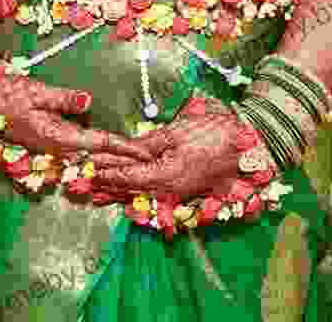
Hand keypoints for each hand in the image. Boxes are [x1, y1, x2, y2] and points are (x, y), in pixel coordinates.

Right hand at [0, 74, 152, 160]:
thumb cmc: (5, 95)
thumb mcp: (34, 91)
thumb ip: (62, 99)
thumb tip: (87, 101)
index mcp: (57, 136)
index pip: (98, 143)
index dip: (122, 147)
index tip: (143, 152)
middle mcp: (57, 148)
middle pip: (98, 157)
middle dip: (124, 161)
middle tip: (149, 163)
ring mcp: (52, 150)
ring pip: (89, 161)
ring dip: (111, 164)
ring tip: (134, 167)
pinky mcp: (48, 147)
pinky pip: (77, 158)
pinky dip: (95, 160)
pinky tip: (106, 163)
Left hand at [89, 97, 260, 200]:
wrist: (250, 144)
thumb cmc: (213, 133)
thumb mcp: (176, 132)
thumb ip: (147, 145)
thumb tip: (123, 151)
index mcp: (165, 176)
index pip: (127, 177)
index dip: (105, 174)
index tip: (86, 171)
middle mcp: (169, 190)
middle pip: (130, 191)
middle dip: (105, 188)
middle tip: (81, 187)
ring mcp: (178, 193)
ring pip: (141, 195)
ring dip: (117, 194)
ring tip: (95, 196)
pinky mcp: (185, 190)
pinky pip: (155, 195)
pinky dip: (137, 195)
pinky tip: (127, 199)